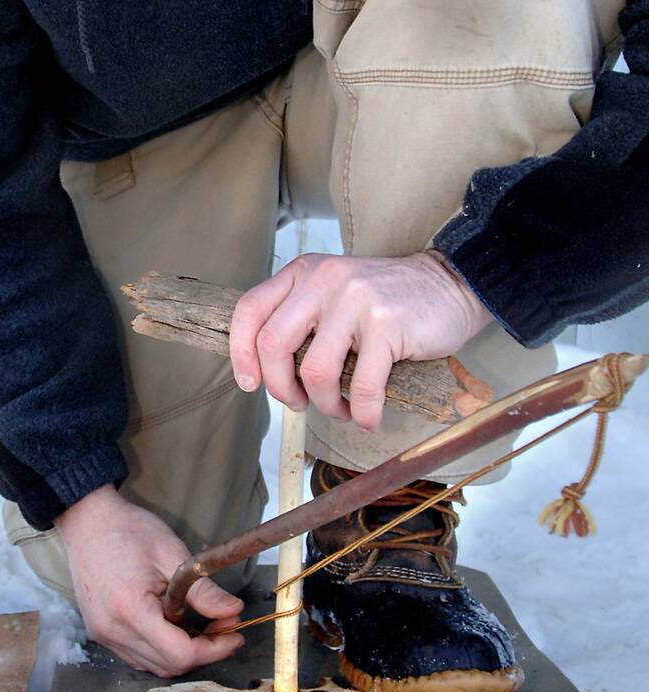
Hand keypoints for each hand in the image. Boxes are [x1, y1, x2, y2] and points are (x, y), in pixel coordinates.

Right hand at [53, 485, 245, 677]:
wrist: (87, 520)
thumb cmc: (129, 530)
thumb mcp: (172, 554)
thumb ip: (203, 590)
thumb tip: (234, 611)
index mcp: (131, 609)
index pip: (180, 653)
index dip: (214, 649)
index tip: (235, 634)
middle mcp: (113, 630)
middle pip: (169, 665)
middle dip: (203, 650)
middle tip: (224, 624)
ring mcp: (104, 635)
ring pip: (154, 666)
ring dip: (182, 652)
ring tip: (201, 624)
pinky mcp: (100, 632)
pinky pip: (138, 656)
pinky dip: (161, 649)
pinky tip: (174, 626)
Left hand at [229, 250, 490, 432]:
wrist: (449, 284)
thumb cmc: (385, 300)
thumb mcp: (333, 291)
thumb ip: (301, 315)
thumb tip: (266, 367)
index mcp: (303, 273)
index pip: (250, 309)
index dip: (241, 352)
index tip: (250, 383)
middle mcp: (323, 280)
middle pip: (273, 343)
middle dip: (279, 386)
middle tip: (297, 402)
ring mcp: (355, 300)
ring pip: (315, 370)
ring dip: (325, 404)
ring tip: (340, 410)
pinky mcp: (387, 324)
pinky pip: (362, 385)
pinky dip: (362, 413)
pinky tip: (368, 418)